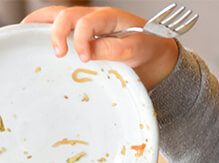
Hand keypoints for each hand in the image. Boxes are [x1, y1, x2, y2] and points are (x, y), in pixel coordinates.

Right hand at [23, 6, 178, 89]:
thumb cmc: (150, 51)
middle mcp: (96, 20)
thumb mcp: (139, 50)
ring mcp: (89, 28)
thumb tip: (90, 51)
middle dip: (57, 32)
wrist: (158, 58)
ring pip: (60, 18)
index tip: (84, 58)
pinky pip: (63, 30)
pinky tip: (36, 39)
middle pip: (67, 15)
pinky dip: (47, 32)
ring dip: (43, 26)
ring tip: (28, 36)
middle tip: (58, 53)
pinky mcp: (85, 40)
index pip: (87, 22)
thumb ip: (116, 49)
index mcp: (111, 18)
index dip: (82, 39)